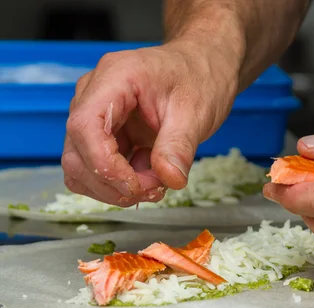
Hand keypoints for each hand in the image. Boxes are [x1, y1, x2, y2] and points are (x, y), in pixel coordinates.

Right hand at [62, 42, 238, 205]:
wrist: (199, 72)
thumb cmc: (196, 80)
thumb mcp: (195, 113)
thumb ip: (179, 146)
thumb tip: (170, 179)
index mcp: (114, 78)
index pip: (85, 127)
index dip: (104, 165)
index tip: (135, 186)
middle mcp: (93, 96)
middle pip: (76, 155)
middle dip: (113, 184)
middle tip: (155, 189)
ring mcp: (94, 119)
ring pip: (80, 170)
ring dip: (115, 189)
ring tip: (155, 183)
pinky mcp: (100, 138)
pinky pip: (94, 172)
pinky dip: (118, 186)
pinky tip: (148, 176)